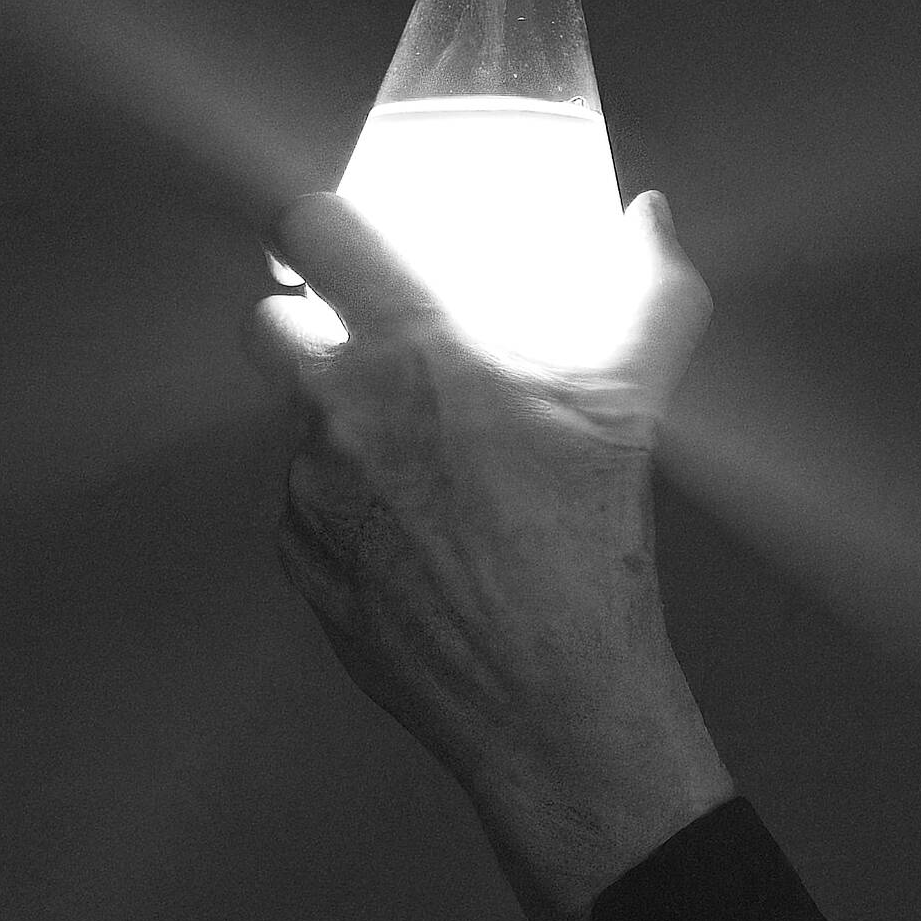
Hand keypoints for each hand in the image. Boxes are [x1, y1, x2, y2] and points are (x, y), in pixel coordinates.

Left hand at [242, 188, 735, 920]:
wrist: (551, 697)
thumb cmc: (587, 553)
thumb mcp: (630, 410)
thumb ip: (646, 298)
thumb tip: (652, 223)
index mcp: (412, 356)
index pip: (310, 231)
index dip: (318, 225)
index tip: (340, 242)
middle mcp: (339, 415)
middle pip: (268, 323)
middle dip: (310, 325)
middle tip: (373, 353)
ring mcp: (308, 495)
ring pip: (293, 427)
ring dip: (338, 429)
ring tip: (424, 468)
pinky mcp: (302, 566)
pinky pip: (301, 513)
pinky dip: (344, 512)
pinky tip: (415, 540)